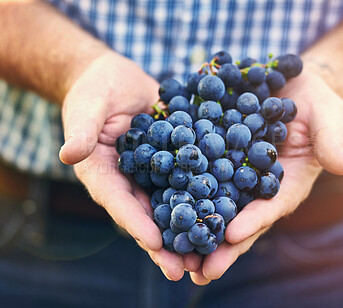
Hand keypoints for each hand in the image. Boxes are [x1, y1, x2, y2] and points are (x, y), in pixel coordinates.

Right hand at [58, 51, 194, 279]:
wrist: (117, 80)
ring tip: (209, 252)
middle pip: (146, 215)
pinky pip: (188, 179)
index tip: (154, 243)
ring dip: (188, 228)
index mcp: (103, 174)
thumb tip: (68, 154)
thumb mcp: (87, 106)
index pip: (118, 202)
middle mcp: (129, 181)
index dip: (135, 223)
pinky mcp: (173, 160)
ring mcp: (153, 173)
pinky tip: (224, 210)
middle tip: (184, 270)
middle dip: (165, 243)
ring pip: (171, 205)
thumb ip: (81, 130)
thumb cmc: (95, 91)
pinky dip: (203, 196)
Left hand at [189, 68, 342, 284]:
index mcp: (286, 182)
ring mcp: (234, 172)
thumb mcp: (328, 116)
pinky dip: (181, 187)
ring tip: (174, 250)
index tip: (234, 235)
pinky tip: (161, 202)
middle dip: (220, 243)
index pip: (272, 206)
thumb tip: (342, 166)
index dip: (255, 220)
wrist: (286, 85)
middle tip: (199, 269)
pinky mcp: (216, 154)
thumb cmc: (314, 103)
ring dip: (195, 225)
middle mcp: (257, 184)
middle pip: (239, 217)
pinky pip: (198, 172)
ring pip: (213, 202)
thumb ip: (331, 140)